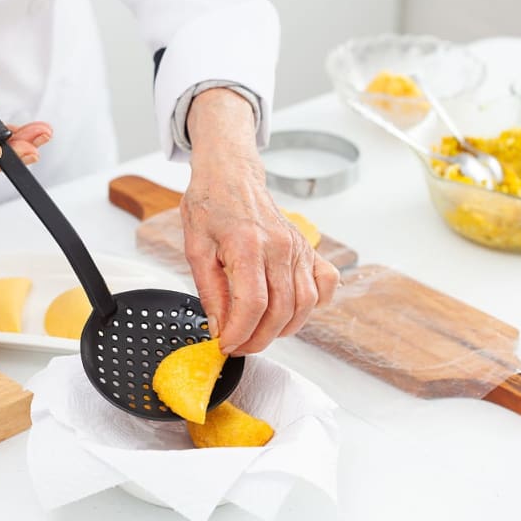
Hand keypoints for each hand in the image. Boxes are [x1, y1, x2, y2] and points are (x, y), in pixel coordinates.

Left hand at [182, 88, 338, 355]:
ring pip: (304, 305)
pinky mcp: (308, 249)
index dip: (239, 333)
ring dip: (283, 329)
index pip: (252, 305)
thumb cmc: (210, 205)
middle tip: (238, 345)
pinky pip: (325, 284)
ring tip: (259, 334)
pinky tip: (292, 311)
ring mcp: (299, 248)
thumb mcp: (195, 248)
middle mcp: (280, 247)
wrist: (231, 175)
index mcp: (248, 245)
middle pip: (280, 311)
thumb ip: (209, 290)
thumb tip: (220, 326)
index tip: (226, 344)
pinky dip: (314, 304)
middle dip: (258, 339)